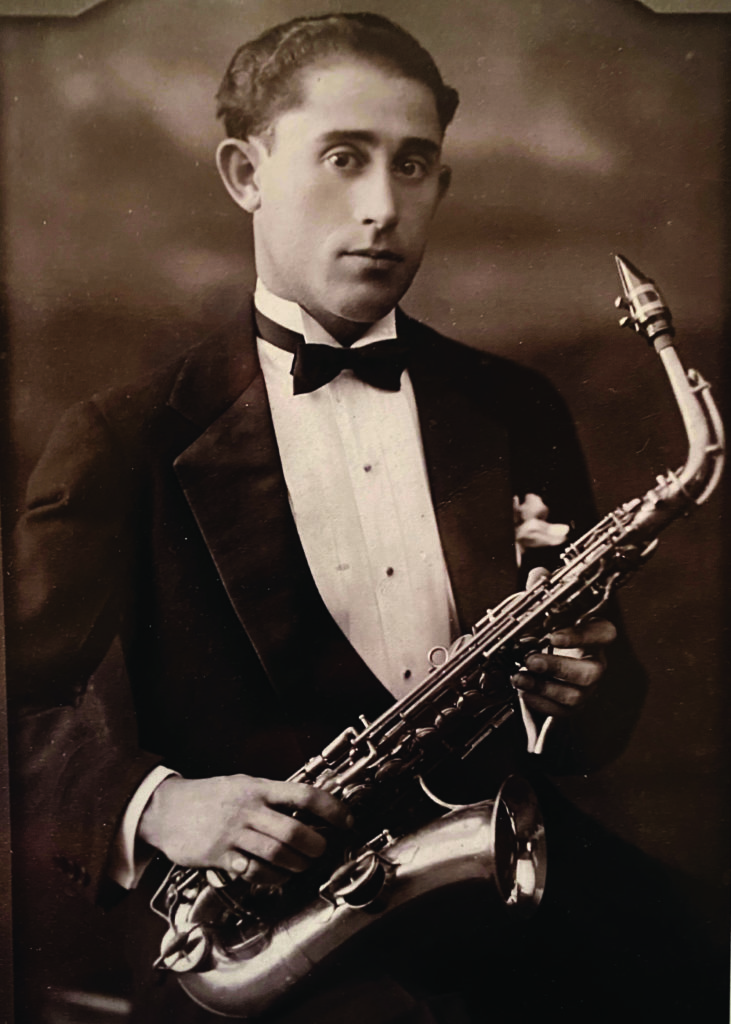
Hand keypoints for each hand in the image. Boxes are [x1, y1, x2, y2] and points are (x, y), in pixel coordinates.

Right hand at [138, 774, 352, 885]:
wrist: (164, 809)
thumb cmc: (209, 796)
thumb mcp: (241, 783)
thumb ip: (270, 795)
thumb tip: (307, 805)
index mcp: (258, 787)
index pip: (303, 795)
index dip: (331, 808)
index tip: (347, 820)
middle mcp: (248, 809)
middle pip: (293, 830)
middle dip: (315, 845)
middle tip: (321, 850)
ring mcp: (233, 833)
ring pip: (276, 853)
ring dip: (296, 864)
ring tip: (302, 865)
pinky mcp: (219, 856)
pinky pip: (253, 872)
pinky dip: (271, 877)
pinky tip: (277, 876)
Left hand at [511, 617, 616, 718]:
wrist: (546, 661)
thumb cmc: (551, 637)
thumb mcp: (550, 625)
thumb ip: (545, 626)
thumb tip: (529, 635)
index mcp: (596, 636)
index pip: (603, 633)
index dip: (580, 637)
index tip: (554, 637)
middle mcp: (596, 662)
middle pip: (591, 671)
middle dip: (557, 667)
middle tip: (531, 661)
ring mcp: (588, 687)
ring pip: (575, 695)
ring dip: (543, 688)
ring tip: (520, 678)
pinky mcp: (575, 705)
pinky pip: (562, 711)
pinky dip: (540, 703)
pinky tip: (525, 692)